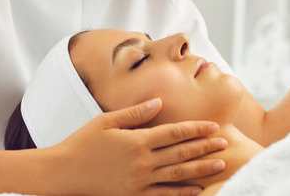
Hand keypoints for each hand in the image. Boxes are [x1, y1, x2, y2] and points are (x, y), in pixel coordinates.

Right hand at [56, 98, 226, 195]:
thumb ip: (135, 112)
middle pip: (181, 153)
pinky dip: (182, 192)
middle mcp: (142, 162)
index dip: (196, 129)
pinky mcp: (134, 195)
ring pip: (177, 175)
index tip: (214, 126)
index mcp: (137, 141)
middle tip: (225, 143)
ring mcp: (139, 181)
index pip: (174, 133)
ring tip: (220, 164)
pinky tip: (198, 189)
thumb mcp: (106, 121)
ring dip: (201, 169)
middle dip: (205, 147)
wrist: (64, 173)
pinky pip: (164, 195)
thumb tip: (159, 102)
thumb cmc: (83, 143)